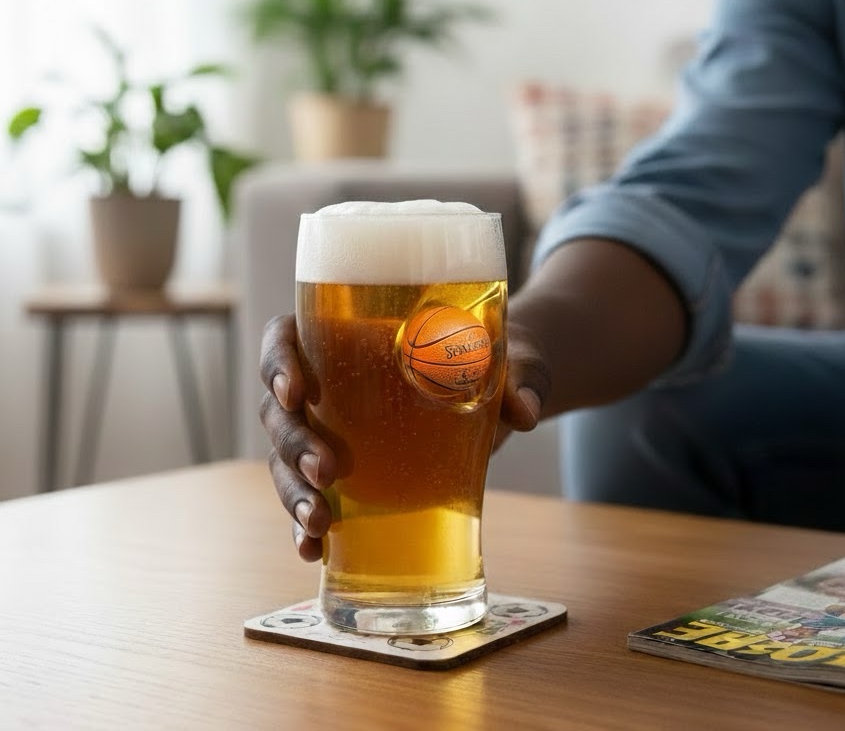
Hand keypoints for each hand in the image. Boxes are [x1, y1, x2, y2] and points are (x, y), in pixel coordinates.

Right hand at [259, 312, 551, 558]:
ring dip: (292, 492)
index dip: (276, 361)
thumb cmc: (491, 358)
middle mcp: (327, 382)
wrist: (498, 391)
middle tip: (326, 471)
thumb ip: (517, 376)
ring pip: (284, 459)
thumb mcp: (509, 358)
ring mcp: (331, 431)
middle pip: (279, 409)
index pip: (285, 337)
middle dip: (292, 443)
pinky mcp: (347, 474)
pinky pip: (310, 496)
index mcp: (347, 335)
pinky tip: (312, 551)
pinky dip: (303, 526)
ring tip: (318, 524)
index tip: (295, 390)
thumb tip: (525, 412)